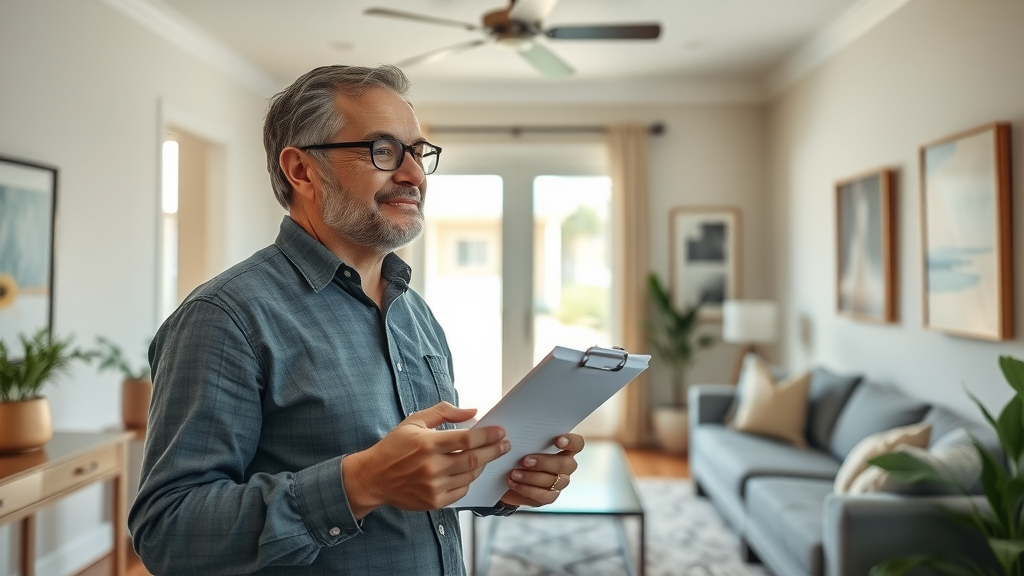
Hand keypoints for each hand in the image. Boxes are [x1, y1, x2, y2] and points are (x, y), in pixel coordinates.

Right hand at [343, 402, 508, 517]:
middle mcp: (432, 466)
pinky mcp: (434, 502)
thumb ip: (444, 412)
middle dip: (493, 450)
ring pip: (470, 475)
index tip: (500, 432)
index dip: (488, 435)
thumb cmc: (394, 447)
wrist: (373, 478)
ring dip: (483, 465)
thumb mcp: (414, 421)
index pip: (467, 439)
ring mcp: (434, 486)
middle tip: (505, 445)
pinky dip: (469, 480)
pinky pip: (461, 491)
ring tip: (487, 456)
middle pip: (474, 458)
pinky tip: (470, 472)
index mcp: (428, 444)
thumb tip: (472, 412)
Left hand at [500, 433, 583, 506]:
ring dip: (532, 477)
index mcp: (564, 448)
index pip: (577, 444)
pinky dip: (527, 489)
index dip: (571, 442)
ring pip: (554, 481)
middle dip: (545, 462)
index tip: (557, 441)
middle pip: (565, 464)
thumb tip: (511, 430)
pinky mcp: (549, 496)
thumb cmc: (517, 452)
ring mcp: (559, 482)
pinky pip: (544, 496)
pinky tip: (514, 483)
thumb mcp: (520, 440)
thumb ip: (526, 434)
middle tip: (525, 460)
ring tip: (514, 473)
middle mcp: (565, 465)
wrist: (506, 475)